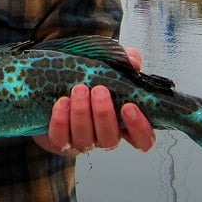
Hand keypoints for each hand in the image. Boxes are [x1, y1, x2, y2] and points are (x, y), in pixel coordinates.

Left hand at [34, 46, 154, 154]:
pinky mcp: (60, 142)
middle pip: (110, 138)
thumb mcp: (113, 65)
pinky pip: (61, 138)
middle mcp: (105, 136)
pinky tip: (62, 102)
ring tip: (79, 90)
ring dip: (82, 114)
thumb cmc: (93, 79)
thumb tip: (134, 62)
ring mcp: (82, 141)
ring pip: (85, 139)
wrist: (58, 85)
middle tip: (99, 90)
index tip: (129, 106)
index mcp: (124, 124)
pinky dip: (61, 122)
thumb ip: (129, 60)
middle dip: (104, 114)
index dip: (139, 128)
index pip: (143, 140)